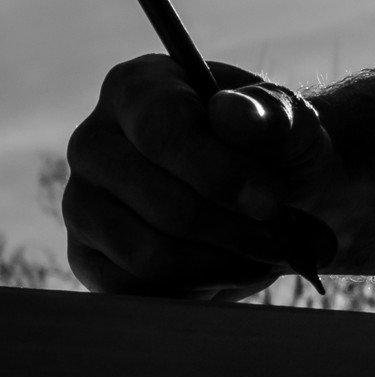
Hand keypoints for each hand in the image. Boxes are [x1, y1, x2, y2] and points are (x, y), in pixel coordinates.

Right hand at [65, 54, 340, 298]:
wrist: (265, 190)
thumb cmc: (273, 143)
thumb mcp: (289, 119)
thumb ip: (269, 113)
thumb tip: (231, 113)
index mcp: (138, 87)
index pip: (164, 131)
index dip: (221, 173)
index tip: (273, 203)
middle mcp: (95, 141)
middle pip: (162, 203)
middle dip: (235, 230)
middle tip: (286, 241)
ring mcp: (82, 201)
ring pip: (149, 254)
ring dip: (222, 265)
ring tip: (270, 256)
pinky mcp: (86, 256)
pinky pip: (135, 289)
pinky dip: (197, 288)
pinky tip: (236, 269)